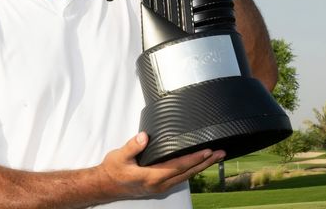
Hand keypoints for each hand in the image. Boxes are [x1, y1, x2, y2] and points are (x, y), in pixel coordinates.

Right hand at [98, 132, 224, 197]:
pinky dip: (191, 170)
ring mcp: (160, 187)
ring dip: (201, 166)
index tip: (207, 151)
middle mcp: (159, 184)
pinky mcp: (159, 186)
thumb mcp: (119, 156)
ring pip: (186, 176)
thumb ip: (132, 147)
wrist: (105, 185)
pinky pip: (180, 178)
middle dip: (205, 163)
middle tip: (220, 153)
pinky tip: (197, 164)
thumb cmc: (113, 171)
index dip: (194, 159)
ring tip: (215, 158)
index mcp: (151, 177)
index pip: (178, 166)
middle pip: (187, 173)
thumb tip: (144, 137)